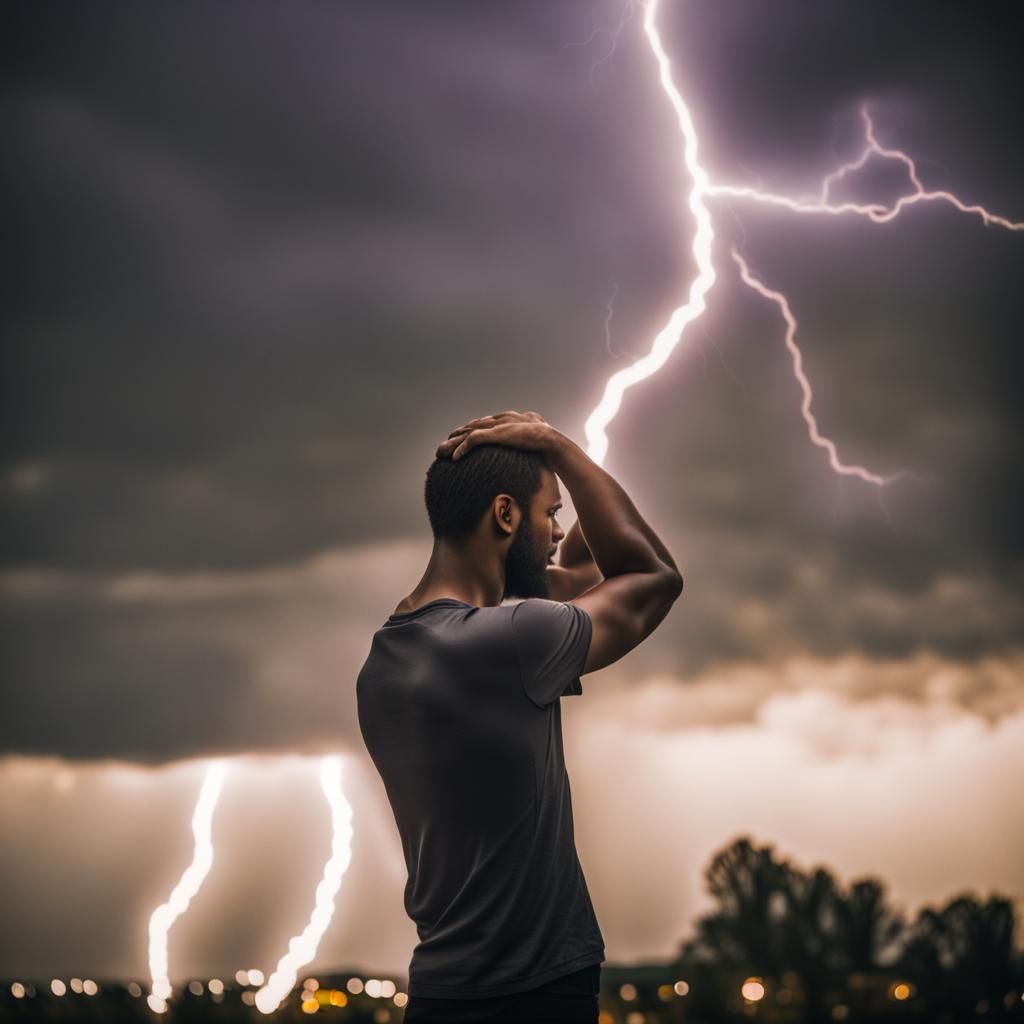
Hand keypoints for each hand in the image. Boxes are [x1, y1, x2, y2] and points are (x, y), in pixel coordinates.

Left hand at [435, 410, 560, 460]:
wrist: (552, 442)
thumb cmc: (544, 446)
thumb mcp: (528, 445)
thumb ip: (520, 446)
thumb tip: (521, 461)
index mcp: (507, 421)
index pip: (482, 425)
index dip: (468, 434)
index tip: (457, 443)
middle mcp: (500, 420)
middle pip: (471, 428)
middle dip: (455, 438)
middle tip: (441, 449)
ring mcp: (498, 426)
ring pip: (469, 433)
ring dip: (453, 444)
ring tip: (441, 453)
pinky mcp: (497, 433)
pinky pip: (474, 440)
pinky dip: (463, 448)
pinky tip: (455, 458)